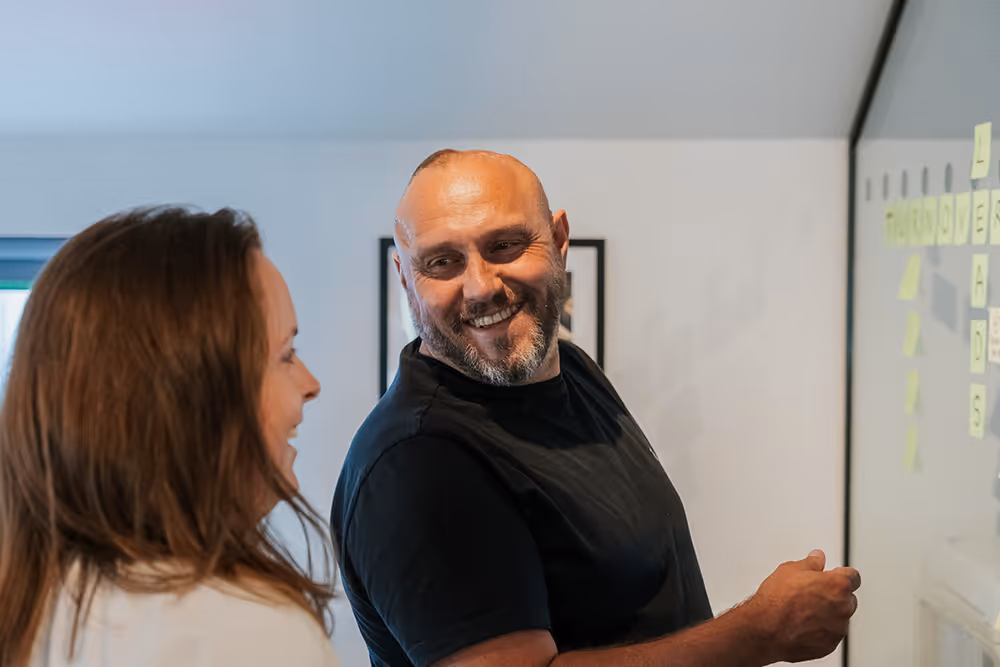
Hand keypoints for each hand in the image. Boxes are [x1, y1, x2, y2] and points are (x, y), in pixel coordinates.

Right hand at [743, 549, 860, 663]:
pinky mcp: (829, 646)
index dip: (841, 574)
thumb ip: (810, 563)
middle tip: (812, 593)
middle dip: (834, 595)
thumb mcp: (790, 570)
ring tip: (802, 611)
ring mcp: (837, 629)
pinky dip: (820, 631)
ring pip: (839, 618)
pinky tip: (802, 625)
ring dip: (827, 614)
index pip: (853, 576)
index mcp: (838, 585)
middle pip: (847, 598)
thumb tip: (817, 558)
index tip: (833, 575)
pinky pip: (829, 635)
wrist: (765, 628)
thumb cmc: (776, 600)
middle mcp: (843, 608)